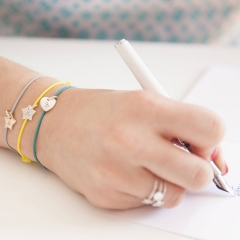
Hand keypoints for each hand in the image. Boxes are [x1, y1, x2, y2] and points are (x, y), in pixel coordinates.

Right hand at [34, 89, 225, 209]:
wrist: (56, 123)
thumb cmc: (100, 111)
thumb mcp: (143, 103)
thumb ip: (181, 126)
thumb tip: (213, 157)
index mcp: (145, 108)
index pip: (209, 128)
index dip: (213, 140)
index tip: (202, 144)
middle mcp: (130, 140)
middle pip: (198, 173)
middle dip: (198, 170)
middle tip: (181, 160)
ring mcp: (116, 172)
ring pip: (174, 195)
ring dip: (169, 182)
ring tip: (146, 164)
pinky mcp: (105, 195)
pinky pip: (146, 202)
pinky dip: (144, 189)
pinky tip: (125, 171)